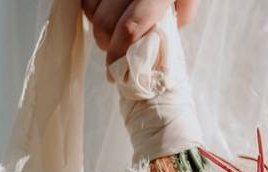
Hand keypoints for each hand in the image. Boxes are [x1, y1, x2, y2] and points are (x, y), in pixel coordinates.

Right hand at [82, 0, 198, 63]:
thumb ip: (176, 19)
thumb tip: (153, 46)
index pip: (131, 28)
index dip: (118, 54)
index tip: (114, 70)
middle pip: (103, 23)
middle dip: (106, 44)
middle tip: (115, 50)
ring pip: (90, 9)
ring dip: (97, 23)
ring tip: (113, 23)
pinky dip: (90, 6)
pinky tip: (104, 7)